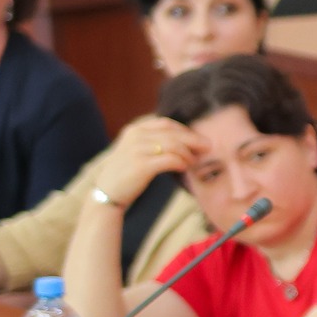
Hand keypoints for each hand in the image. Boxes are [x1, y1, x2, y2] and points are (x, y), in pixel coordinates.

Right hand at [88, 117, 204, 208]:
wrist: (107, 192)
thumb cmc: (127, 173)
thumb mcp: (137, 151)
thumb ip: (155, 143)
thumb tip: (186, 143)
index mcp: (134, 130)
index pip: (165, 123)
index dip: (185, 130)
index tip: (198, 138)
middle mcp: (135, 136)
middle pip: (172, 133)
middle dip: (193, 139)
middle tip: (208, 147)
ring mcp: (137, 149)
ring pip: (173, 145)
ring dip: (188, 153)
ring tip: (194, 161)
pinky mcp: (141, 165)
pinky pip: (169, 159)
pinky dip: (181, 162)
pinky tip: (185, 167)